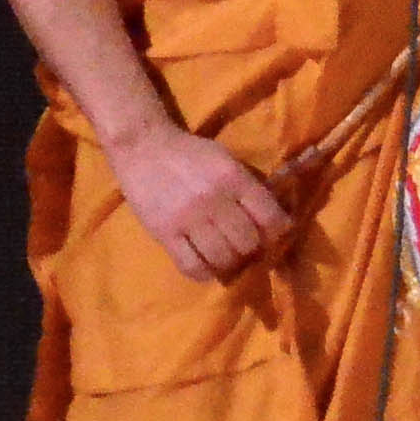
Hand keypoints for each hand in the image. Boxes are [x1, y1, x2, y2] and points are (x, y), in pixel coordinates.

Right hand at [115, 117, 291, 283]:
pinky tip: (207, 267)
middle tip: (247, 245)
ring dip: (230, 262)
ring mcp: (187, 218)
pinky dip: (204, 273)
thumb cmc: (190, 153)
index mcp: (234, 179)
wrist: (142, 147)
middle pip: (247, 241)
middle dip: (253, 248)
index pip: (270, 217)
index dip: (277, 231)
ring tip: (228, 256)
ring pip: (222, 257)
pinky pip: (190, 265)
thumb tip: (272, 218)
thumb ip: (248, 187)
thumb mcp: (227, 160)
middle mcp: (214, 200)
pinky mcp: (163, 232)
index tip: (274, 233)